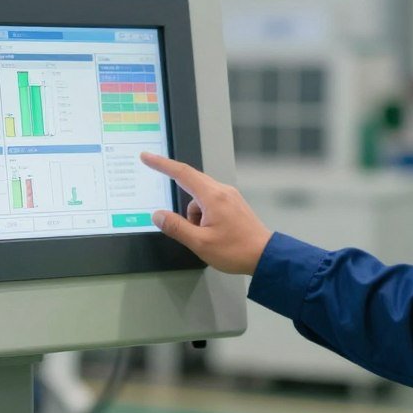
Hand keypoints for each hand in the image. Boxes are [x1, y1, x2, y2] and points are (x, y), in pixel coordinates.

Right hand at [139, 152, 272, 275]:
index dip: (162, 164)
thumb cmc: (236, 250)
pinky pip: (210, 203)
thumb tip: (158, 215)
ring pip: (200, 198)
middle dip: (180, 199)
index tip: (147, 157)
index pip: (182, 173)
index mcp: (213, 196)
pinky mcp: (234, 204)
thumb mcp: (200, 243)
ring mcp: (230, 196)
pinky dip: (204, 215)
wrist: (265, 256)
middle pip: (191, 183)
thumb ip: (176, 227)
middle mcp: (222, 191)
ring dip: (194, 214)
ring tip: (205, 237)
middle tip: (174, 212)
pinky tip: (212, 233)